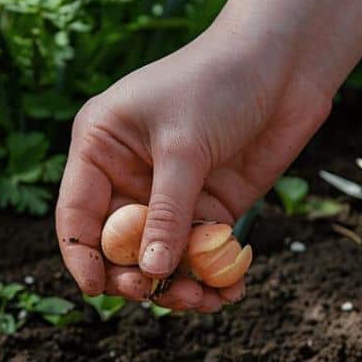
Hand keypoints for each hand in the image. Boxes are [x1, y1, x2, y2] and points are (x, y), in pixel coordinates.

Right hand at [56, 29, 330, 310]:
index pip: (77, 214)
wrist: (284, 61)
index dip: (83, 256)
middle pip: (118, 246)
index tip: (98, 291)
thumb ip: (167, 212)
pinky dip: (213, 277)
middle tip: (153, 291)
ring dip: (178, 285)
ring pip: (161, 257)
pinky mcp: (210, 207)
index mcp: (100, 147)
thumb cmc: (218, 82)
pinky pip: (200, 254)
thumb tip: (151, 271)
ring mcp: (171, 195)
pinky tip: (229, 292)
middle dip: (135, 275)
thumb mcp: (184, 147)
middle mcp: (129, 175)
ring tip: (203, 300)